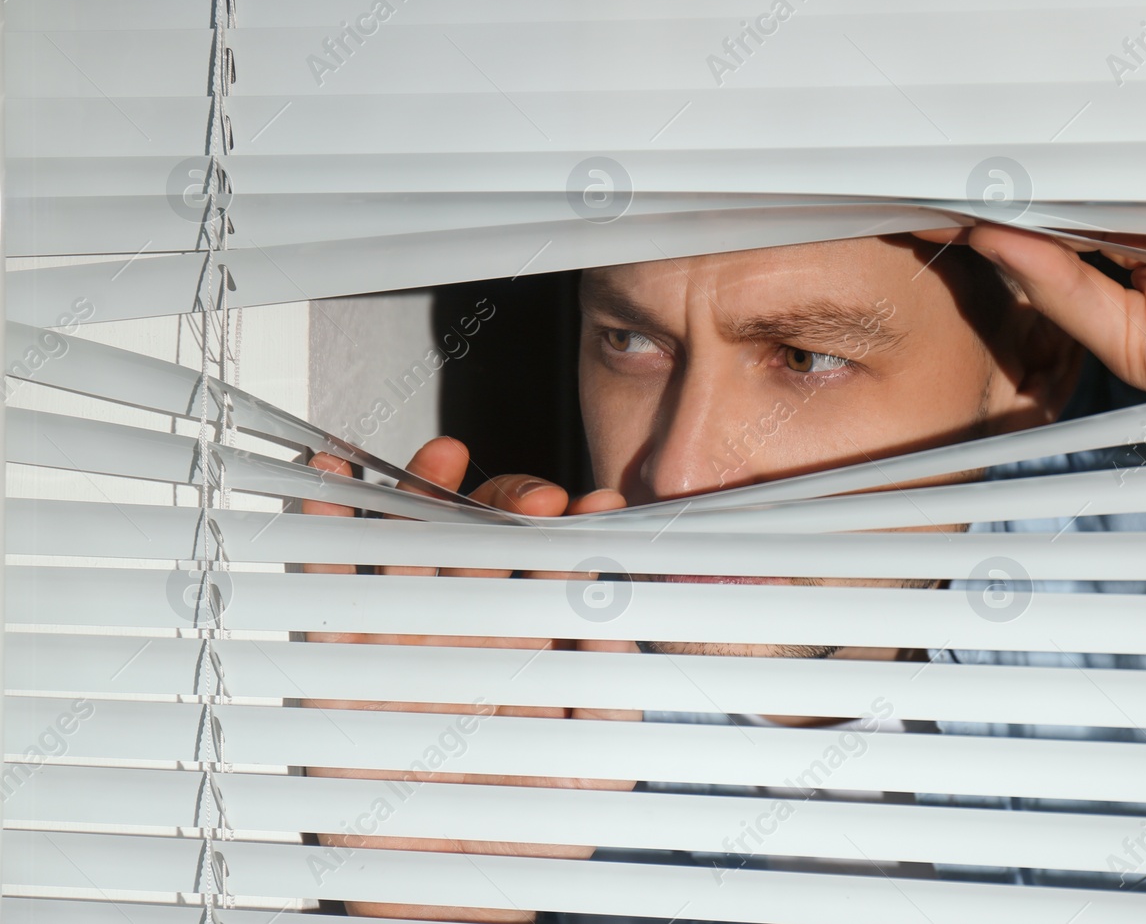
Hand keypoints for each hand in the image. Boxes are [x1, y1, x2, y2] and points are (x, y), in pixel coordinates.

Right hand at [300, 436, 635, 922]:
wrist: (445, 894)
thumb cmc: (526, 828)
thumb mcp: (596, 762)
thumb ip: (610, 682)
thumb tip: (621, 606)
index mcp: (530, 642)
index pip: (551, 564)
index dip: (575, 529)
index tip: (600, 506)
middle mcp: (468, 627)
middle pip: (483, 537)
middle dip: (508, 506)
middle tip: (536, 499)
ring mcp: (403, 635)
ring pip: (415, 543)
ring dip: (425, 493)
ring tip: (447, 456)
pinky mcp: (339, 655)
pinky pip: (331, 577)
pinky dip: (331, 523)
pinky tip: (341, 479)